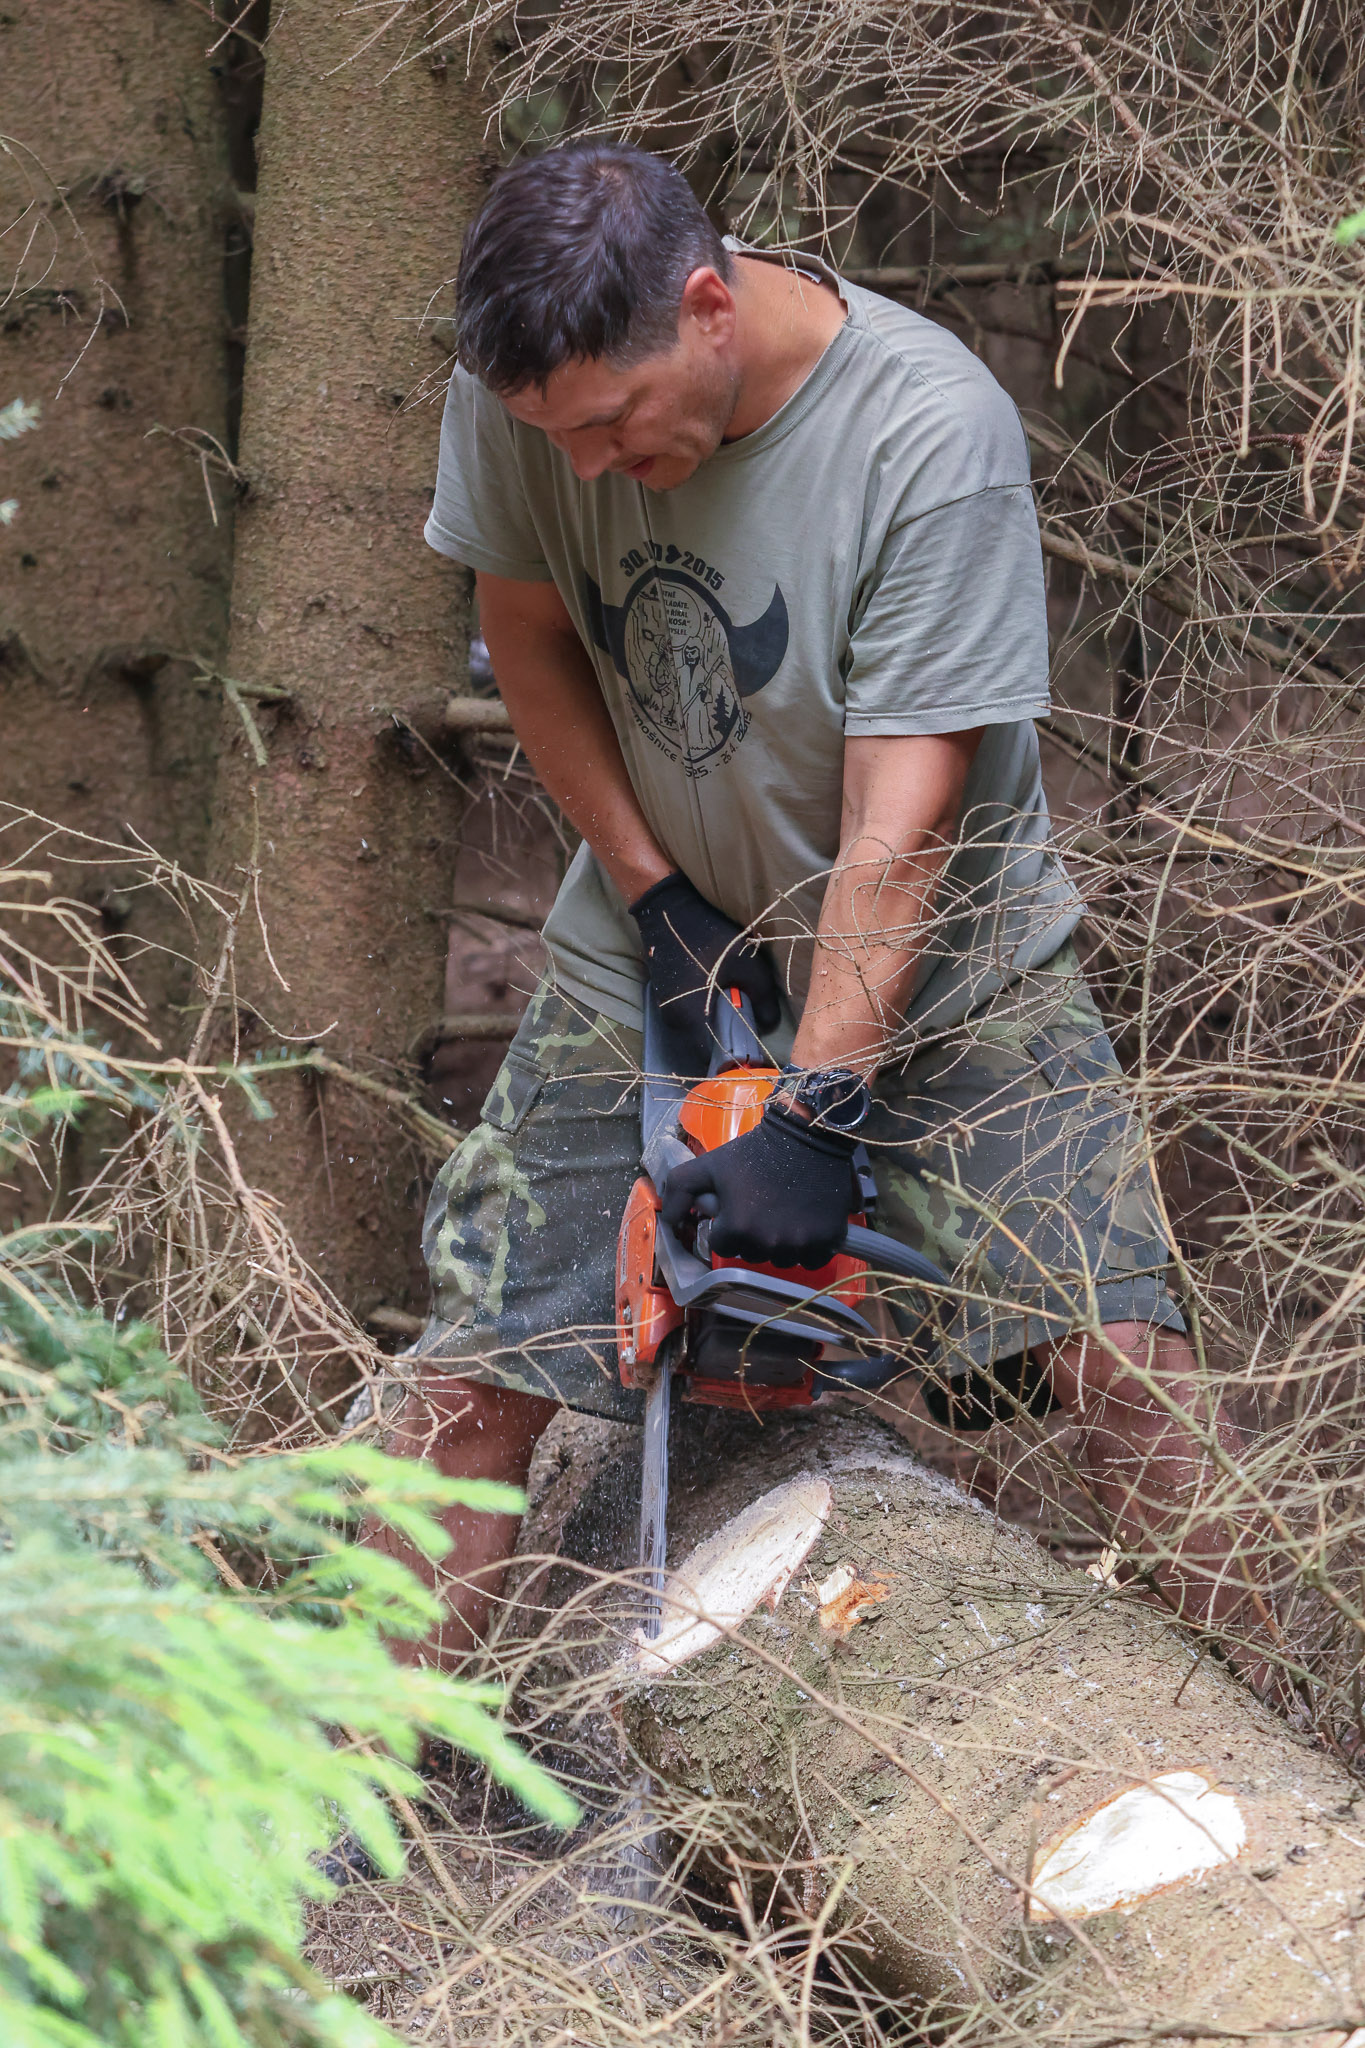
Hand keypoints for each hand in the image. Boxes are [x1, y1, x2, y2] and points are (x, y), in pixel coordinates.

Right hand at [629, 871, 780, 1069]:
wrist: (667, 909)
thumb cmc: (708, 937)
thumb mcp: (747, 965)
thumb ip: (763, 999)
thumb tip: (770, 1026)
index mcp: (690, 1019)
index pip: (709, 1061)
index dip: (732, 1063)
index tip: (751, 1059)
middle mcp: (672, 1022)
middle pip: (701, 1050)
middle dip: (725, 1049)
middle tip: (749, 1039)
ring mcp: (666, 1010)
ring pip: (694, 1035)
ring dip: (714, 1033)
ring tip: (738, 1020)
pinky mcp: (665, 998)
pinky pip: (688, 1020)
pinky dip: (704, 1020)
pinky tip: (720, 1004)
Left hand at [661, 1103, 858, 1268]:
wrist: (807, 1135)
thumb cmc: (754, 1151)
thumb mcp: (709, 1164)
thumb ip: (679, 1190)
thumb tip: (668, 1222)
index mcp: (737, 1228)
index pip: (723, 1245)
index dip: (727, 1225)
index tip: (737, 1207)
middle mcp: (769, 1243)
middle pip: (752, 1255)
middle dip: (751, 1236)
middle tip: (759, 1208)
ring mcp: (800, 1244)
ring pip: (781, 1260)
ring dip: (779, 1244)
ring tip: (782, 1214)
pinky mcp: (828, 1241)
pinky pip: (811, 1259)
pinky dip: (808, 1247)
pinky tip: (804, 1223)